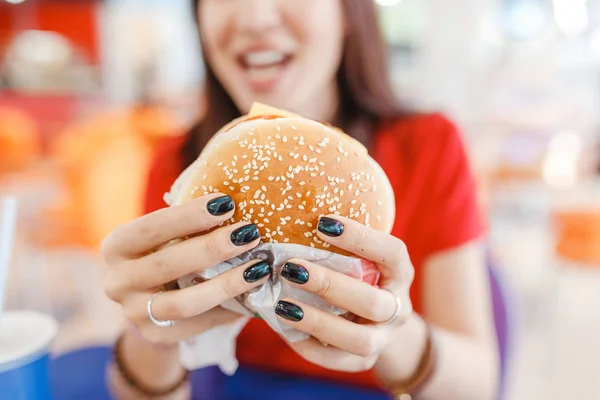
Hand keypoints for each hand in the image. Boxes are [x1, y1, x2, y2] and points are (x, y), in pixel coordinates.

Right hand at [100, 193, 269, 346]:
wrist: (144, 300)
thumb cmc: (162, 253)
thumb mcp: (162, 236)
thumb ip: (188, 226)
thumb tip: (241, 207)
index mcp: (116, 247)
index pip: (150, 228)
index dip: (187, 215)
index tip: (225, 203)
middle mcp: (118, 282)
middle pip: (168, 264)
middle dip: (213, 247)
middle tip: (249, 233)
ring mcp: (135, 313)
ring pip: (185, 302)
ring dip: (226, 284)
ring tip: (258, 268)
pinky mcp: (158, 335)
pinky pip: (199, 323)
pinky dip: (228, 308)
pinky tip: (252, 295)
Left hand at [274, 215, 413, 372]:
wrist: (379, 321)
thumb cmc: (359, 274)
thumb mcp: (358, 254)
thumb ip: (336, 239)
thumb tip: (288, 206)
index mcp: (399, 273)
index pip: (391, 252)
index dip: (361, 238)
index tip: (323, 223)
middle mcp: (397, 307)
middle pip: (372, 302)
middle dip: (330, 285)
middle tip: (292, 267)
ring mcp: (383, 338)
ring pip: (360, 339)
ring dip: (319, 322)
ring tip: (282, 304)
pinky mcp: (364, 360)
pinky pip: (339, 362)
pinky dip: (310, 348)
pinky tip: (284, 328)